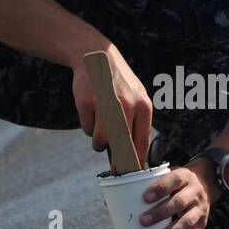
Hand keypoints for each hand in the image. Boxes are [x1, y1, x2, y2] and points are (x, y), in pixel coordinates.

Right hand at [72, 44, 151, 164]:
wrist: (97, 57)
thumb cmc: (119, 83)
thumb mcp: (137, 97)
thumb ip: (138, 122)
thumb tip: (136, 154)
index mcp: (143, 106)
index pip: (141, 141)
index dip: (136, 161)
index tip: (133, 172)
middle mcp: (126, 105)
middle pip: (122, 146)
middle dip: (118, 163)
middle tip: (115, 170)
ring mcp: (105, 104)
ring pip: (101, 140)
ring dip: (99, 143)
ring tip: (100, 133)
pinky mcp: (86, 102)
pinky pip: (87, 129)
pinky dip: (88, 127)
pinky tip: (91, 113)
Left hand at [140, 160, 218, 228]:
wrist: (207, 182)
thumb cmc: (176, 183)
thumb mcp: (167, 176)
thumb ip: (143, 187)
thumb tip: (109, 202)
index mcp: (183, 177)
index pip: (172, 180)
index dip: (160, 188)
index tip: (145, 198)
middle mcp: (194, 193)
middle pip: (179, 202)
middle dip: (160, 213)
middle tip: (143, 221)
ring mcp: (199, 210)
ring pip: (186, 222)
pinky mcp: (201, 225)